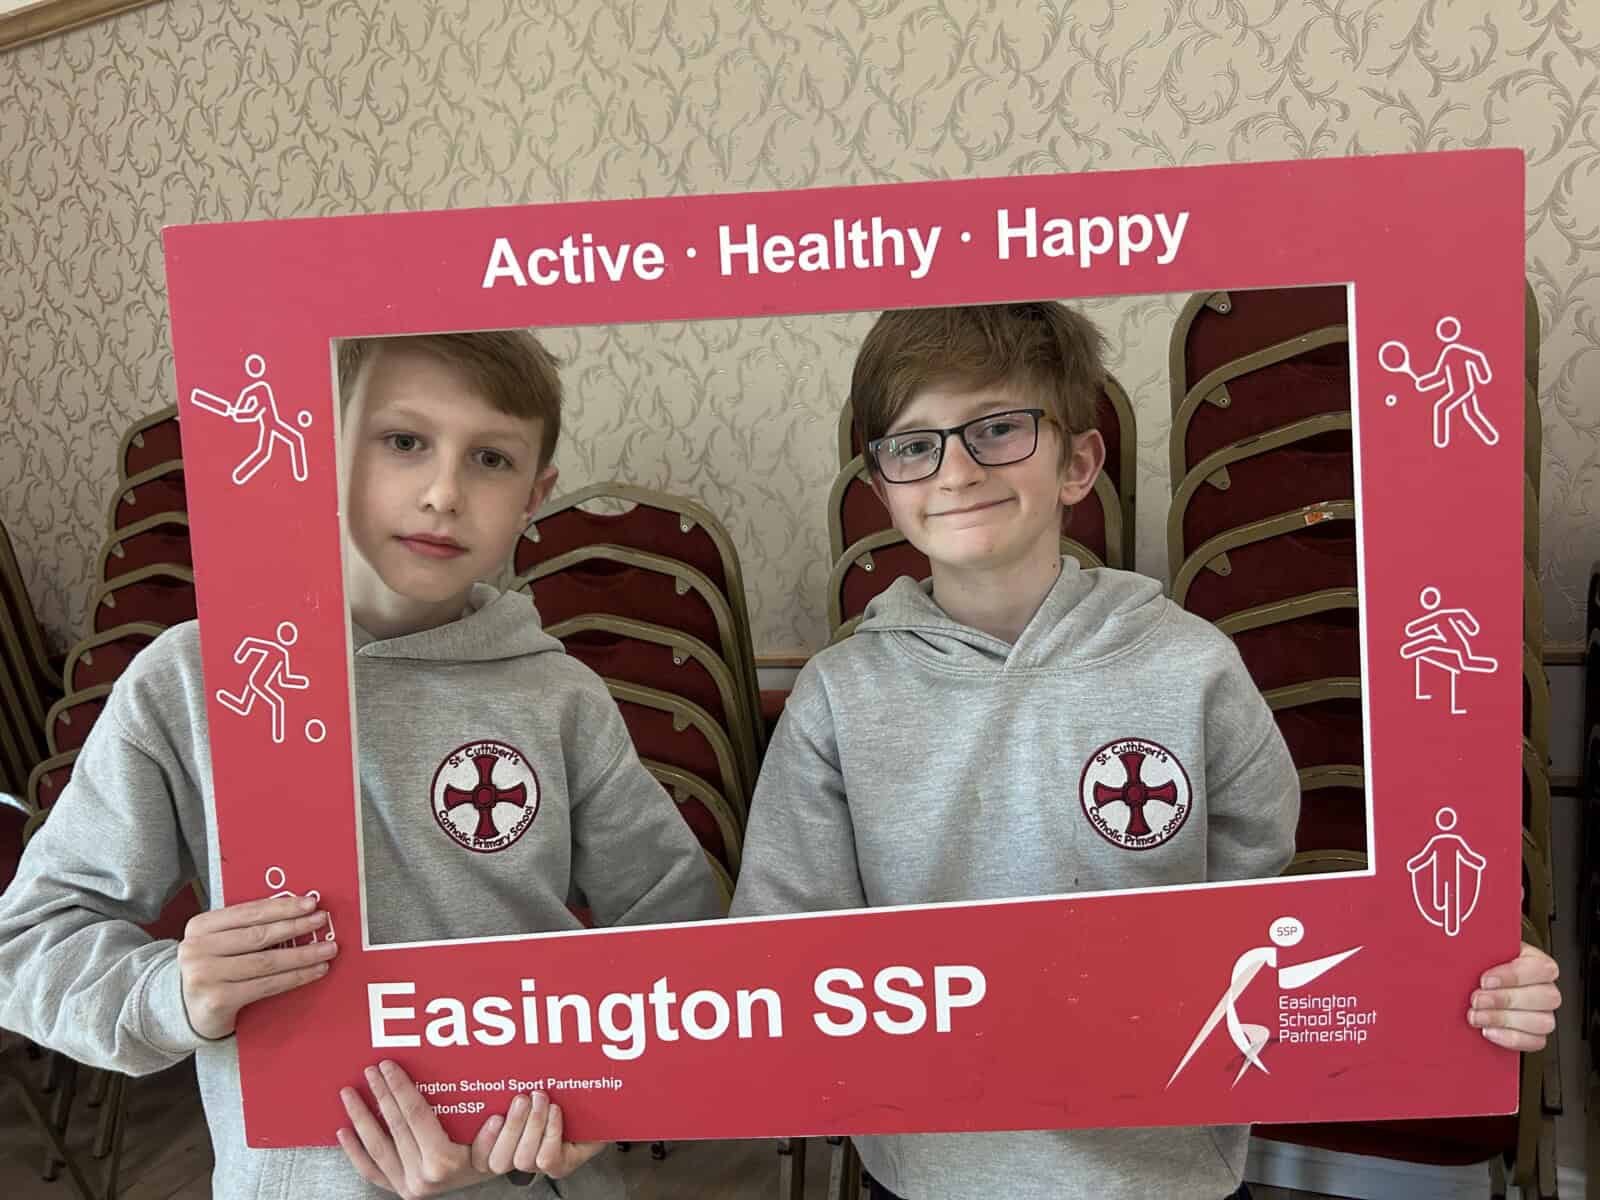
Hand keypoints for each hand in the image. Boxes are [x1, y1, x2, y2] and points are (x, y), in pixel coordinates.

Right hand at [177, 894, 335, 1039]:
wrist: (183, 1010)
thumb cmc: (211, 969)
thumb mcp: (218, 942)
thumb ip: (245, 927)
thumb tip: (297, 912)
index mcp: (199, 927)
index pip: (249, 912)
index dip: (282, 907)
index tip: (309, 903)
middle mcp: (198, 949)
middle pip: (259, 935)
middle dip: (296, 926)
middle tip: (321, 921)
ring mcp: (206, 976)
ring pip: (267, 961)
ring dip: (303, 954)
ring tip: (327, 948)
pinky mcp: (218, 1000)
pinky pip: (267, 985)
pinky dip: (296, 977)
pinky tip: (315, 970)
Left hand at [336, 1060, 607, 1194]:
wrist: (489, 1181)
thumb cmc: (498, 1157)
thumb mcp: (501, 1142)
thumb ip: (498, 1131)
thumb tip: (499, 1118)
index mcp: (442, 1162)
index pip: (413, 1116)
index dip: (399, 1088)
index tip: (387, 1065)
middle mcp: (420, 1178)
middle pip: (393, 1126)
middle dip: (380, 1094)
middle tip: (370, 1068)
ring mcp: (406, 1187)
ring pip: (375, 1147)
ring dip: (359, 1117)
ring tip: (349, 1093)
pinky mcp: (399, 1191)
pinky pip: (371, 1170)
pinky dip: (354, 1151)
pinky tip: (343, 1132)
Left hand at [1468, 940, 1559, 1050]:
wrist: (1469, 988)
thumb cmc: (1475, 967)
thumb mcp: (1478, 953)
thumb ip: (1479, 950)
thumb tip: (1463, 947)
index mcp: (1535, 962)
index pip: (1542, 968)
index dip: (1514, 975)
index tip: (1485, 980)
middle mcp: (1545, 988)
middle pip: (1546, 997)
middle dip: (1506, 999)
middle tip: (1477, 1000)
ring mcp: (1544, 1013)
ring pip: (1543, 1022)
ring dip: (1504, 1020)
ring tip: (1477, 1017)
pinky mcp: (1536, 1035)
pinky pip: (1536, 1041)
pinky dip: (1511, 1038)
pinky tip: (1489, 1031)